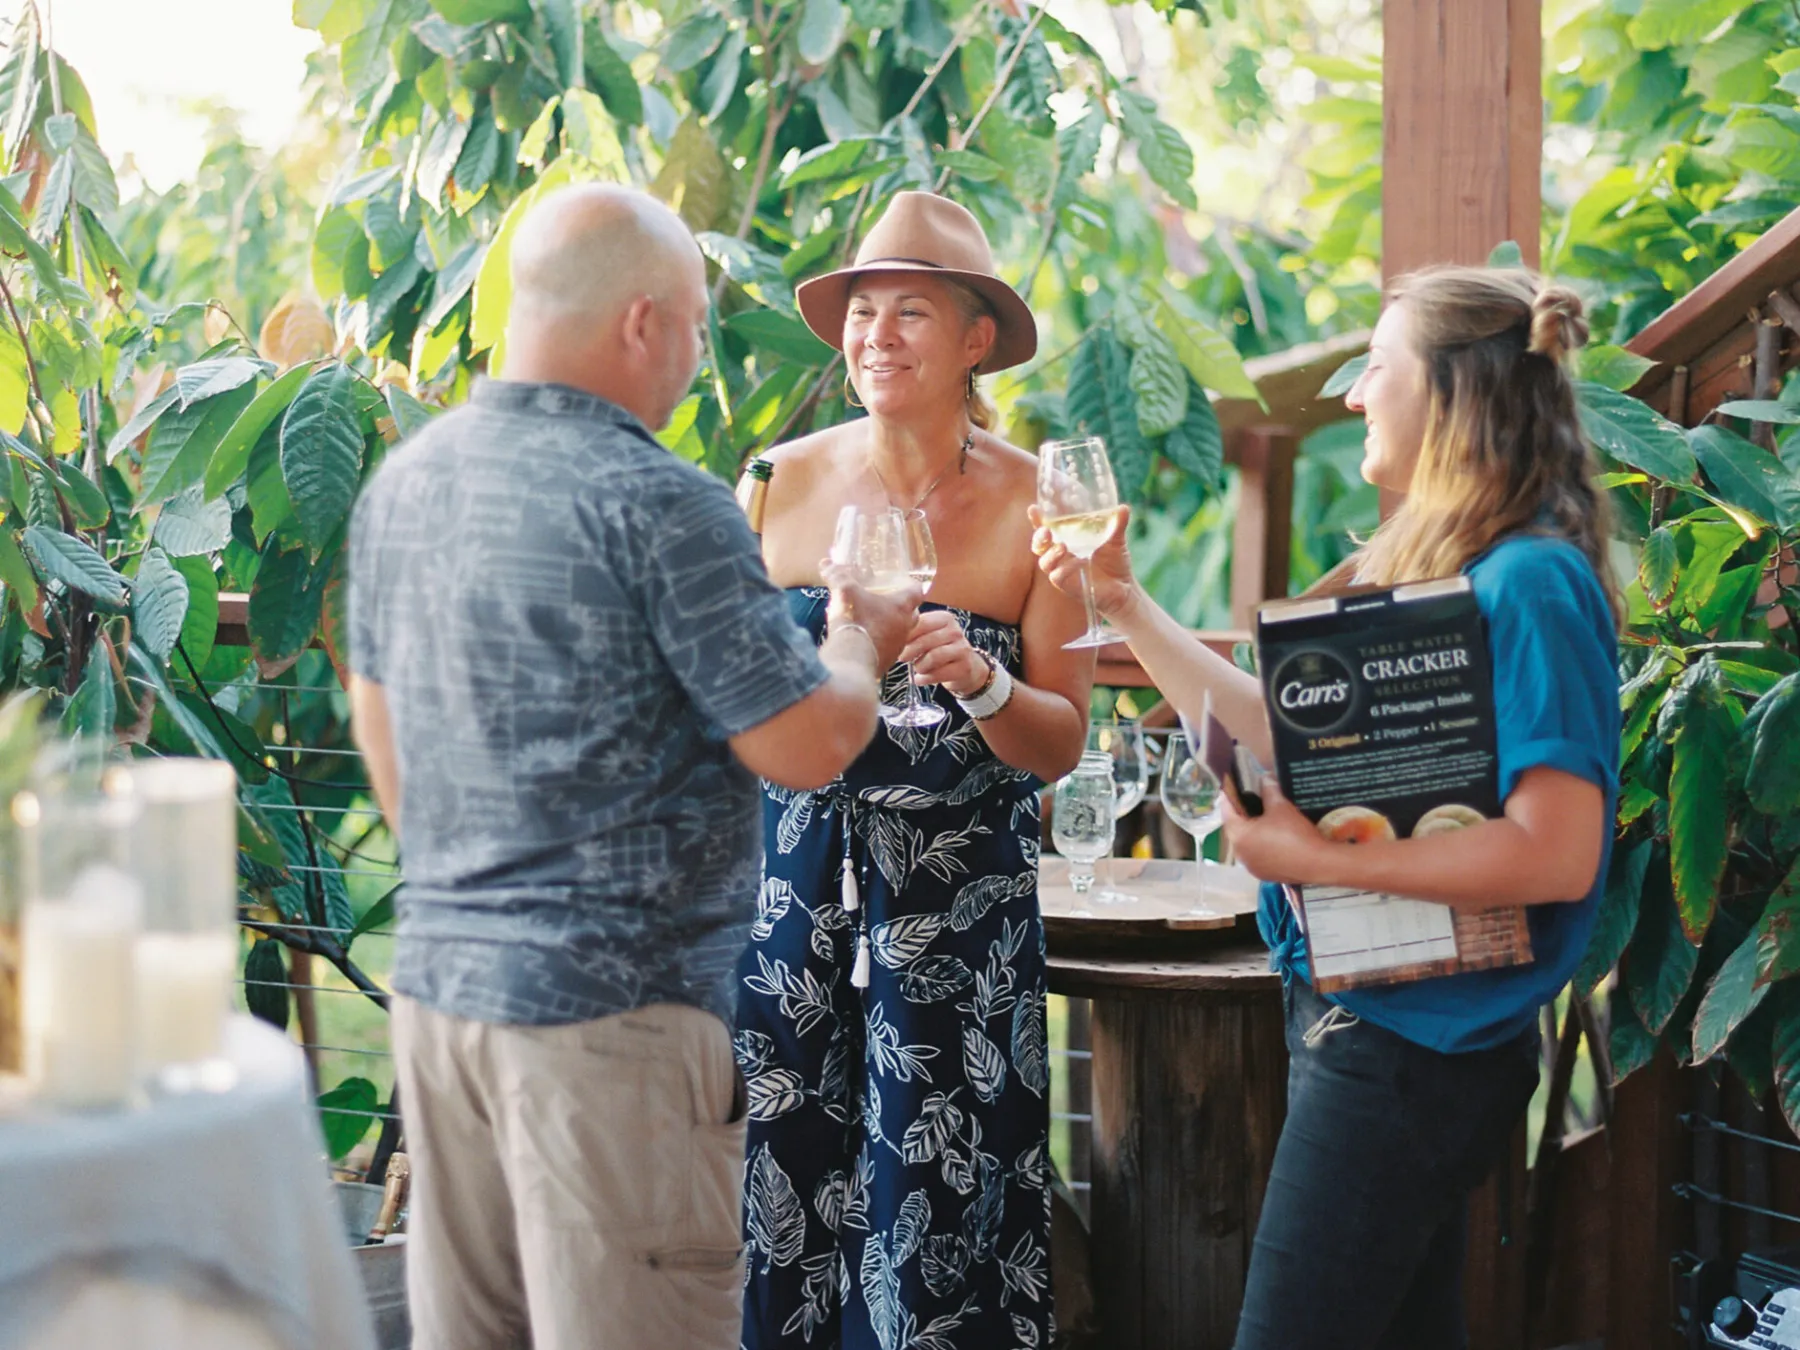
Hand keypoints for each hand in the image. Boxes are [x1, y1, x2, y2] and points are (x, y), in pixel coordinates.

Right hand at [824, 559, 918, 670]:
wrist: (851, 661)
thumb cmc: (854, 621)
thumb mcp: (843, 591)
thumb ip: (837, 575)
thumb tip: (826, 563)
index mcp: (901, 607)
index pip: (917, 591)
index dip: (910, 585)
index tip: (901, 582)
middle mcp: (905, 627)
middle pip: (911, 613)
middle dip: (900, 607)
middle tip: (884, 600)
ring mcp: (897, 646)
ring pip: (899, 632)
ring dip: (888, 625)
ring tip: (871, 620)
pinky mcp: (886, 661)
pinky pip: (886, 649)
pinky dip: (878, 642)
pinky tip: (863, 639)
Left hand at [898, 610, 988, 696]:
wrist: (966, 668)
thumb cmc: (940, 649)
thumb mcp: (929, 635)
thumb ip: (914, 630)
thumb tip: (890, 632)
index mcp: (945, 618)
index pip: (920, 623)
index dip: (905, 635)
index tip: (896, 643)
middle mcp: (955, 631)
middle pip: (925, 641)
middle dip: (909, 652)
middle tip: (902, 658)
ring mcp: (962, 649)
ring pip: (932, 657)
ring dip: (919, 666)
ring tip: (917, 668)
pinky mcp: (964, 667)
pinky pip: (938, 674)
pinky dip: (924, 679)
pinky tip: (919, 679)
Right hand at [1028, 503, 1139, 619]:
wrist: (1124, 587)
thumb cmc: (1115, 561)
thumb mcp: (1117, 539)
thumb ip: (1117, 523)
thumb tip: (1123, 507)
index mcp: (1067, 541)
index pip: (1046, 529)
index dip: (1037, 520)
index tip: (1034, 508)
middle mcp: (1061, 556)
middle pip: (1039, 546)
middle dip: (1038, 537)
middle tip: (1046, 531)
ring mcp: (1063, 571)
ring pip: (1044, 563)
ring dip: (1050, 554)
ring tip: (1062, 546)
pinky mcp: (1068, 586)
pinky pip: (1058, 577)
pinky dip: (1066, 568)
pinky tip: (1080, 561)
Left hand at [1220, 779, 1332, 885]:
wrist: (1317, 863)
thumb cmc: (1294, 833)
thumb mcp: (1281, 806)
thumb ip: (1269, 790)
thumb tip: (1264, 778)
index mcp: (1238, 835)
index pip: (1227, 812)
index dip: (1229, 798)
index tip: (1232, 787)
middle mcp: (1239, 853)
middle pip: (1236, 829)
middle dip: (1242, 814)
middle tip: (1250, 800)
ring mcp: (1251, 866)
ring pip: (1247, 843)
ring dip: (1252, 831)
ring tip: (1262, 818)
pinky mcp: (1263, 874)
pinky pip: (1257, 855)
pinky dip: (1261, 845)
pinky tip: (1273, 838)